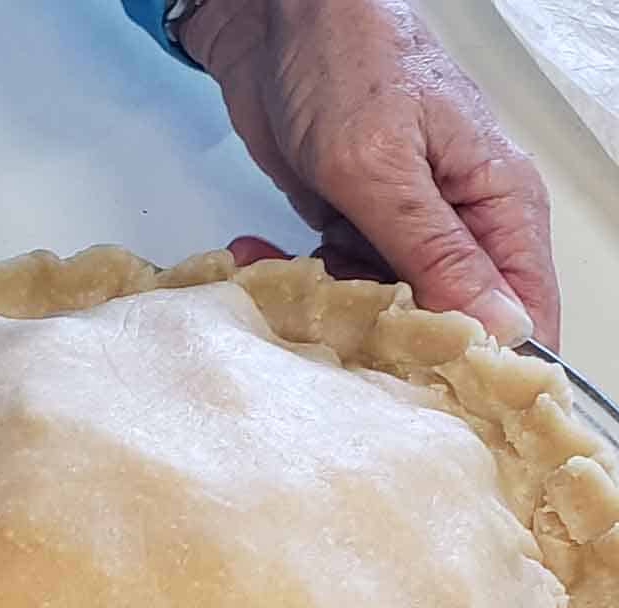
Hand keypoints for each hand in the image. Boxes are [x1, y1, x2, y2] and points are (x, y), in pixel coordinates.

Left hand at [181, 0, 558, 346]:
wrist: (277, 22)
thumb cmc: (348, 63)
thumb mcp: (386, 170)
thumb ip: (436, 254)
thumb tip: (496, 327)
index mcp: (499, 204)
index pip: (525, 310)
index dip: (488, 361)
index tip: (435, 394)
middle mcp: (461, 225)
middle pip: (450, 323)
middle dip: (394, 342)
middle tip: (340, 336)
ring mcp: (405, 230)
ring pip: (387, 313)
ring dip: (333, 311)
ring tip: (287, 286)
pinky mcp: (355, 230)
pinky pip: (339, 286)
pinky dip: (298, 283)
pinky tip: (258, 258)